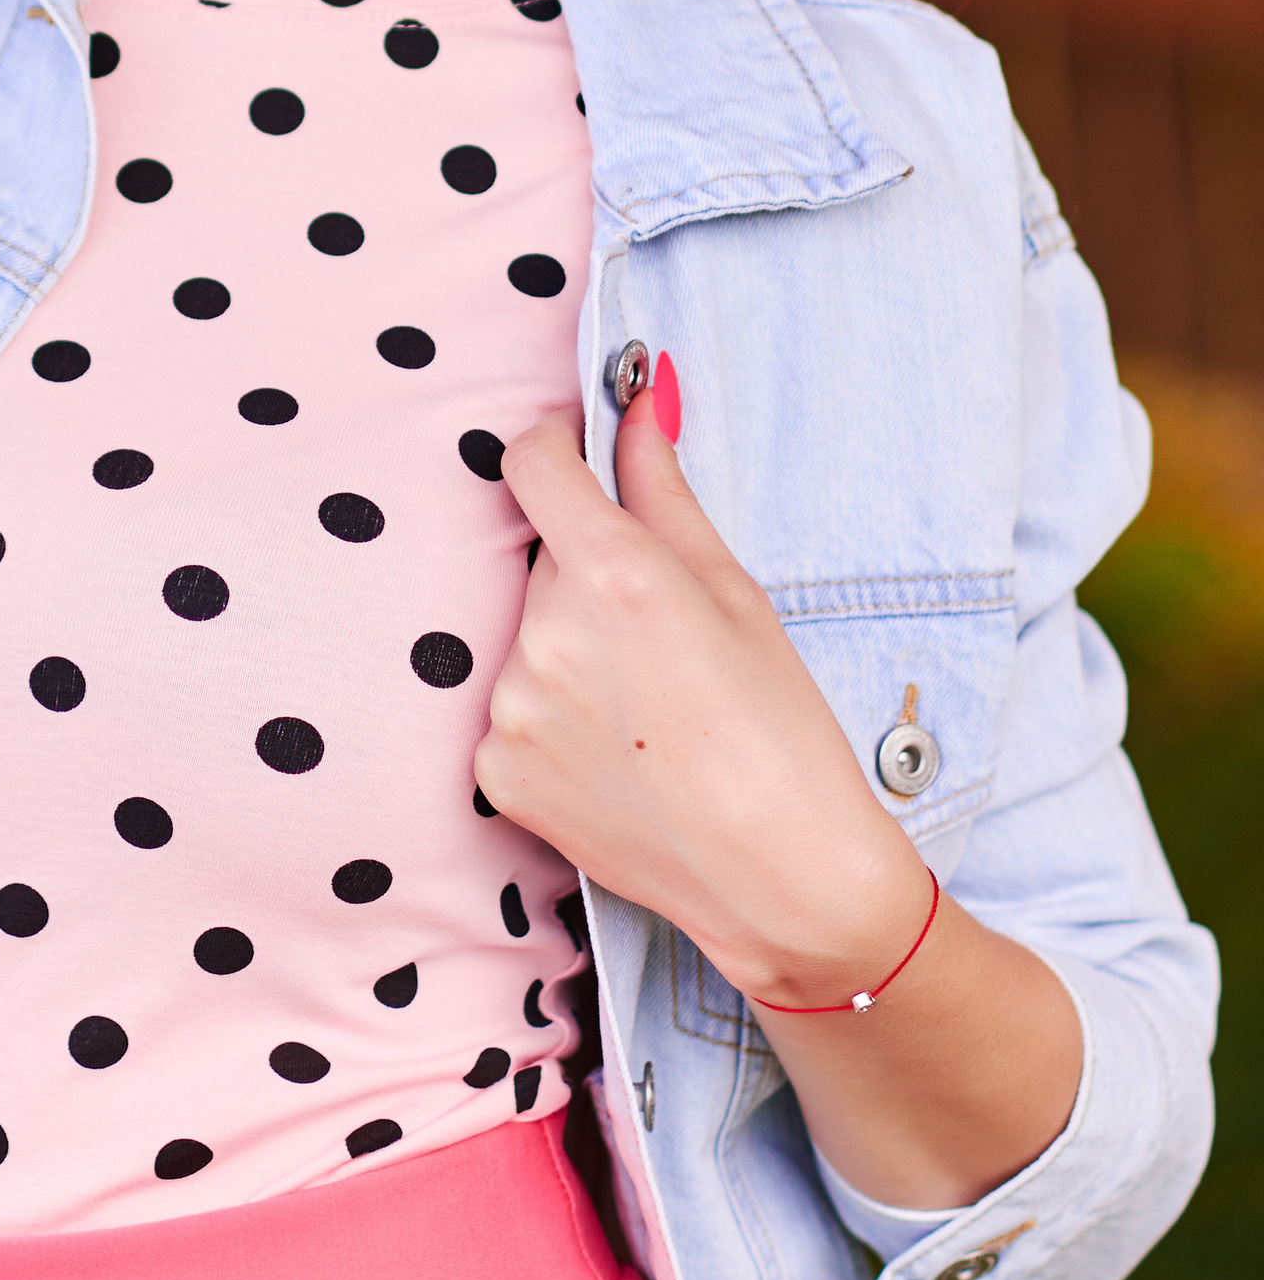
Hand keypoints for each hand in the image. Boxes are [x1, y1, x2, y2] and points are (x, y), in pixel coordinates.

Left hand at [480, 362, 933, 1005]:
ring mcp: (509, 707)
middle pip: (541, 561)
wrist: (784, 880)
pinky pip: (509, 711)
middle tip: (659, 636)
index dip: (559, 450)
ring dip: (570, 649)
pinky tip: (618, 756)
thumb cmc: (782, 729)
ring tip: (647, 710)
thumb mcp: (735, 591)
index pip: (532, 463)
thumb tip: (637, 398)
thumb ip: (663, 488)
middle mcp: (544, 634)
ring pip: (527, 637)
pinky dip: (553, 719)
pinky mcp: (495, 771)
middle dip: (587, 575)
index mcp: (610, 573)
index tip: (582, 460)